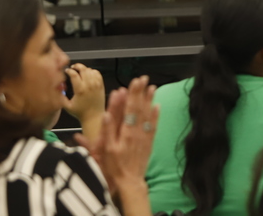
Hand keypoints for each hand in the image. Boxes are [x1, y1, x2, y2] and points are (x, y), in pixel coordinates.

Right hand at [64, 63, 104, 142]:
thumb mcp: (67, 106)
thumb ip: (60, 97)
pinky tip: (89, 74)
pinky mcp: (101, 85)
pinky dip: (93, 71)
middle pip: (83, 69)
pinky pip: (98, 73)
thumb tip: (56, 87)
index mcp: (80, 90)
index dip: (69, 70)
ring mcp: (96, 84)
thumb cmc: (80, 112)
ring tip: (80, 71)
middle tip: (73, 67)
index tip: (66, 71)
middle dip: (77, 66)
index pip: (74, 74)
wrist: (94, 116)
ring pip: (90, 70)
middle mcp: (89, 85)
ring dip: (84, 69)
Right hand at [77, 76, 157, 199]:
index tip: (131, 83)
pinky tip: (157, 106)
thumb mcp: (105, 150)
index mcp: (124, 132)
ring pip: (147, 114)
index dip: (130, 95)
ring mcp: (143, 136)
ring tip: (152, 87)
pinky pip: (153, 126)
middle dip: (140, 92)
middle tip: (142, 79)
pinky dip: (156, 115)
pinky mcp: (148, 142)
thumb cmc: (113, 167)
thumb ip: (107, 130)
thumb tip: (106, 113)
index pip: (127, 109)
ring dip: (150, 100)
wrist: (129, 183)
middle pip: (138, 108)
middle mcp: (136, 131)